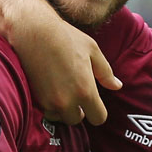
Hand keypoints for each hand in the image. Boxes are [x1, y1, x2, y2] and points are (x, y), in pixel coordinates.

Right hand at [9, 9, 120, 124]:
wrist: (34, 32)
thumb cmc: (66, 38)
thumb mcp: (92, 50)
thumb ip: (106, 72)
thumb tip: (117, 86)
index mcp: (85, 91)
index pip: (98, 118)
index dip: (98, 112)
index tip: (94, 103)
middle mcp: (67, 101)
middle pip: (77, 120)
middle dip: (79, 111)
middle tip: (76, 94)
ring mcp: (49, 101)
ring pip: (60, 117)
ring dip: (63, 110)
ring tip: (63, 93)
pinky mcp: (36, 98)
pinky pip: (46, 111)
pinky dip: (50, 106)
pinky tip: (51, 91)